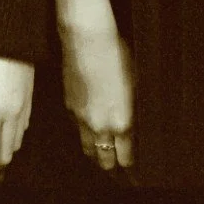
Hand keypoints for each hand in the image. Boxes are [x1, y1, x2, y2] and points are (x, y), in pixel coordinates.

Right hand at [59, 22, 133, 172]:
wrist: (87, 39)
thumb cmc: (115, 55)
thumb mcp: (134, 85)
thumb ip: (132, 111)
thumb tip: (132, 124)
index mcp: (121, 121)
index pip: (126, 157)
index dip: (130, 163)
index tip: (132, 165)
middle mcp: (100, 125)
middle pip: (105, 160)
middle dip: (112, 165)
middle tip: (117, 165)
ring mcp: (81, 118)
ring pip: (88, 149)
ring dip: (96, 152)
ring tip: (102, 152)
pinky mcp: (69, 107)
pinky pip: (77, 129)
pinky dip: (84, 132)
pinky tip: (89, 127)